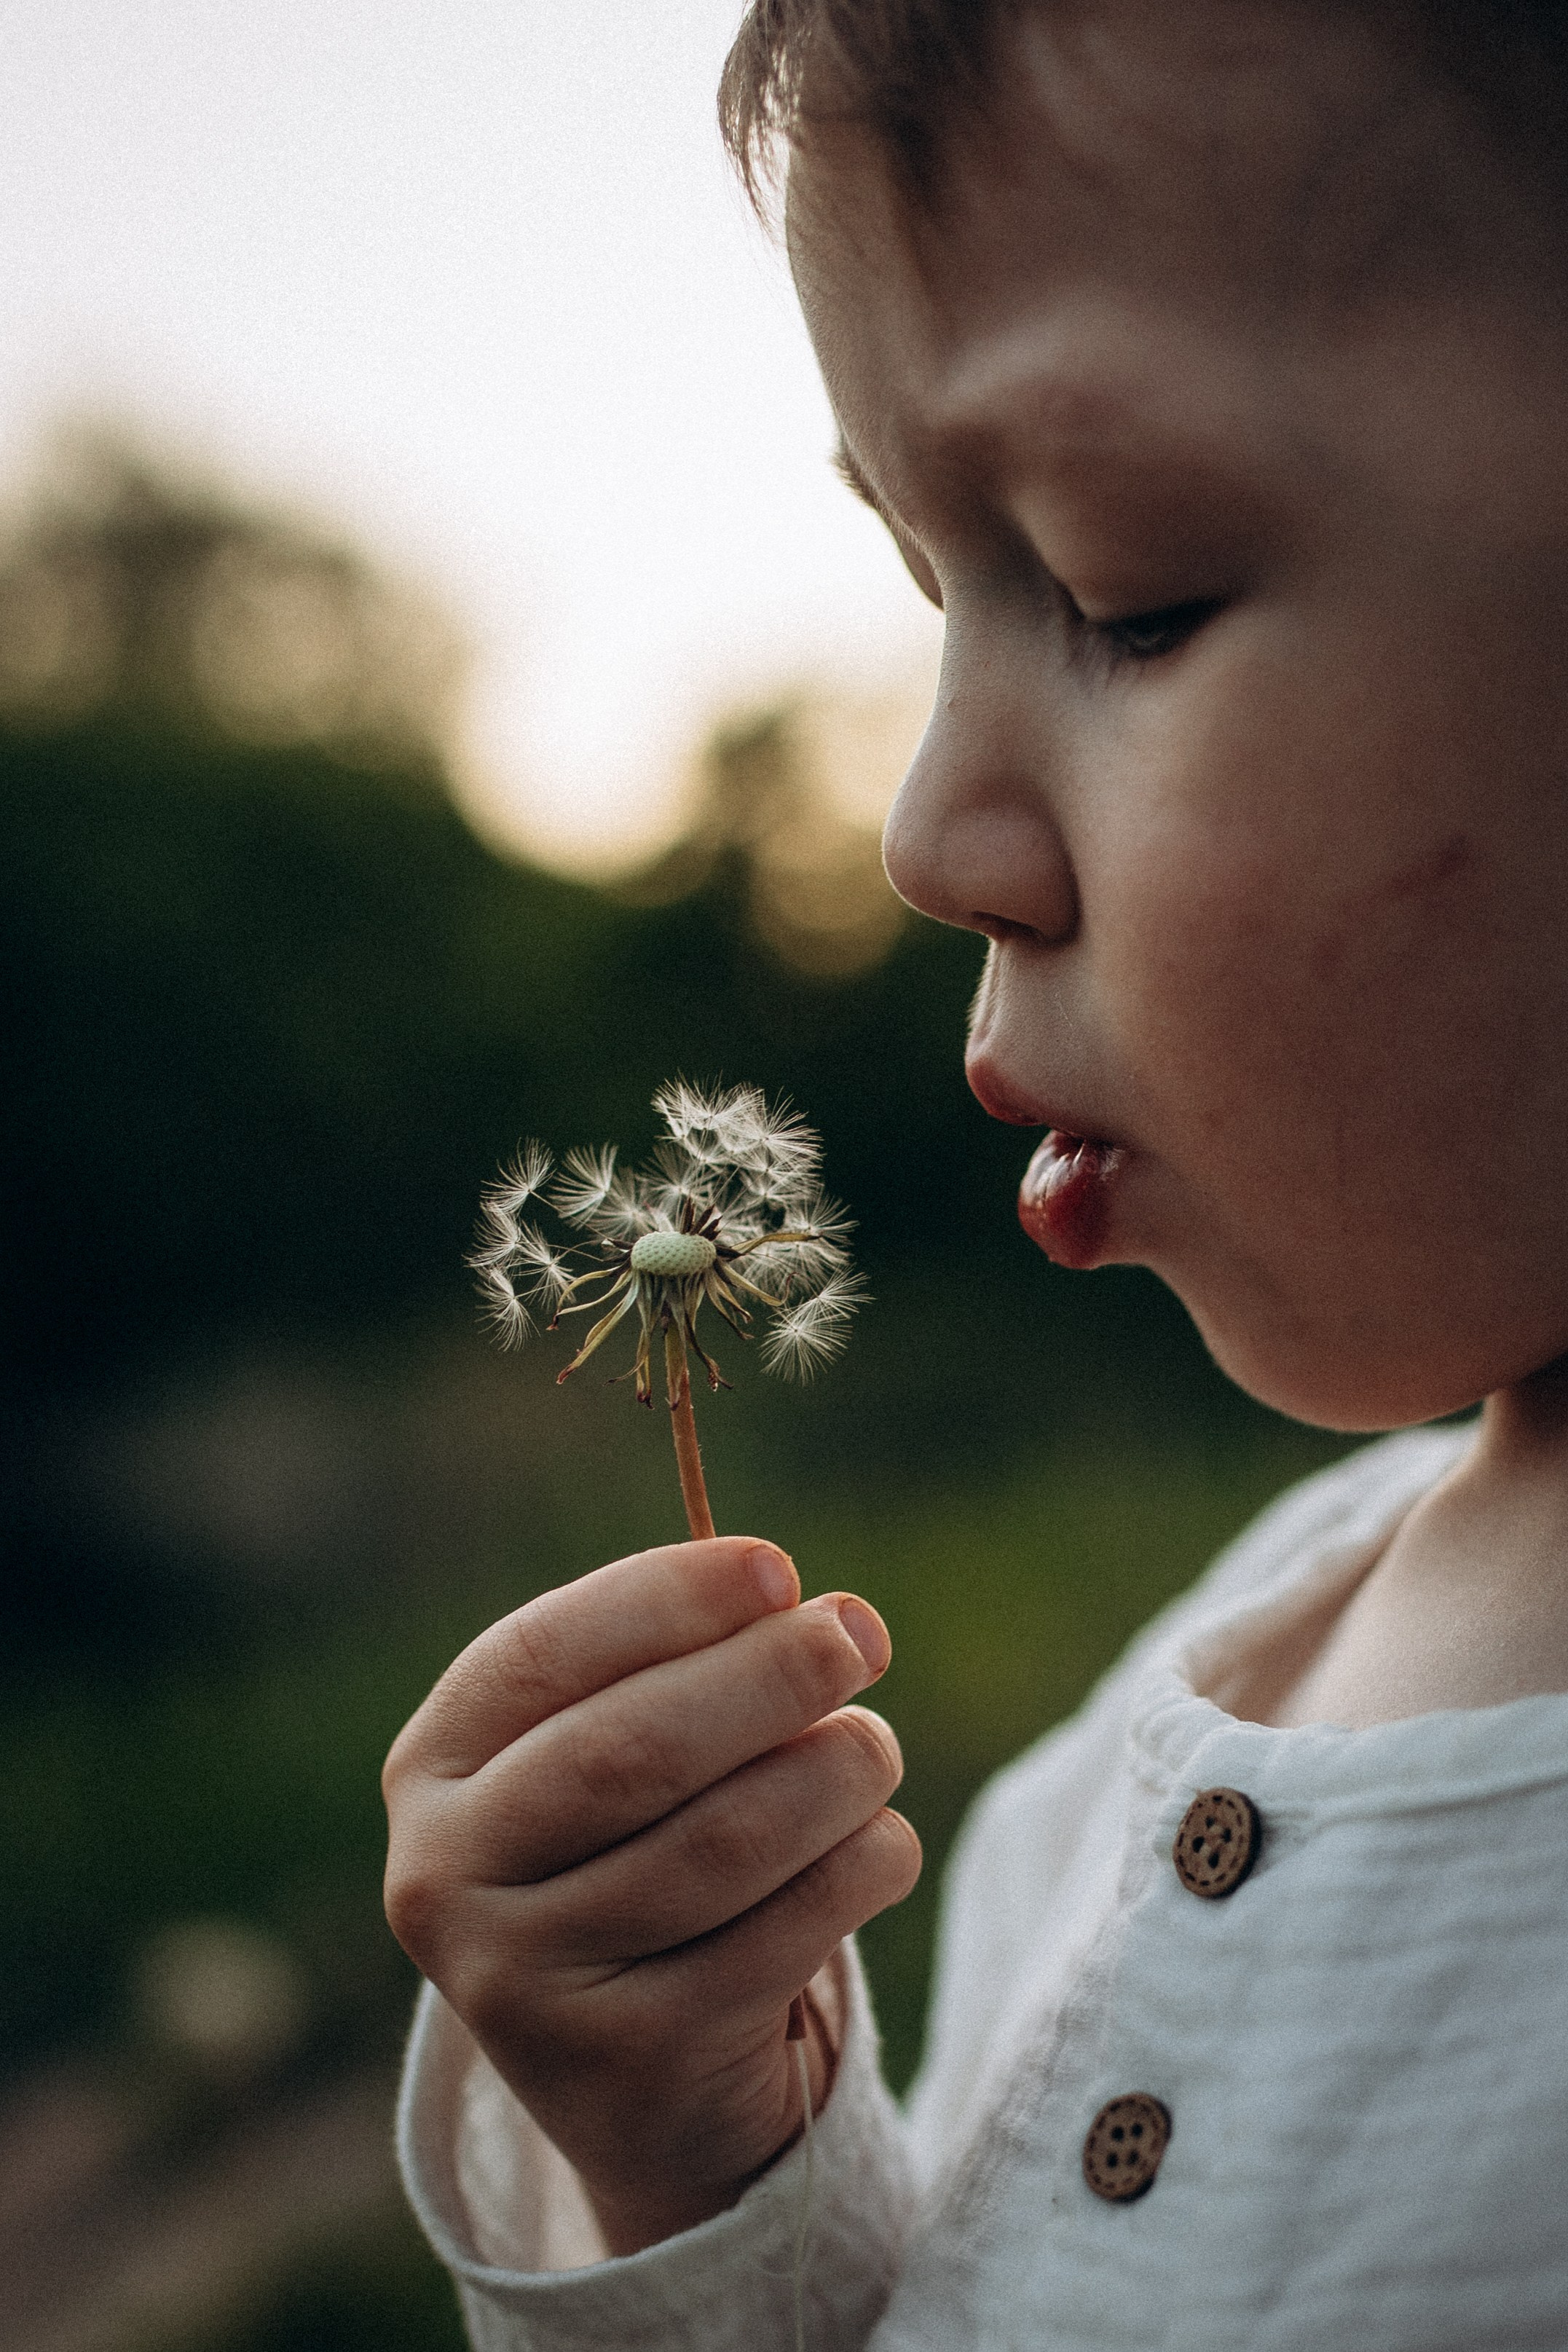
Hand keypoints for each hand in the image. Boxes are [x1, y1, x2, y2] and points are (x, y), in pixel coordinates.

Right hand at [382, 1537, 920, 2252]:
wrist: (642, 2090)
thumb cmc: (642, 1859)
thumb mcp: (619, 1757)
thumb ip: (683, 1673)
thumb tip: (820, 1614)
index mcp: (432, 1769)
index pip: (543, 1655)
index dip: (668, 1599)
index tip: (778, 1568)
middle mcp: (446, 1878)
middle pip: (631, 1749)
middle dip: (766, 1676)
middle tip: (859, 1636)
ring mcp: (524, 1985)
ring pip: (721, 1843)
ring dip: (830, 1772)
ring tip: (874, 1748)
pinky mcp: (629, 2065)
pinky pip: (783, 1933)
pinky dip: (859, 1867)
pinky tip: (880, 1843)